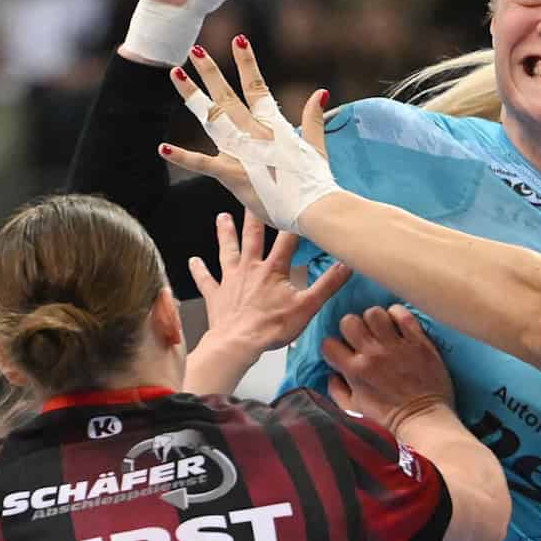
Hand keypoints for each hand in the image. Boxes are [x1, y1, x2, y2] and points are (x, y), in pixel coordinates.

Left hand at [164, 36, 336, 231]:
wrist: (315, 207)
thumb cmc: (316, 182)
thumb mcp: (316, 147)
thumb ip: (313, 118)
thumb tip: (320, 92)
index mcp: (274, 126)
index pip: (257, 87)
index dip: (247, 62)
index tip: (239, 39)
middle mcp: (255, 133)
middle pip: (228, 97)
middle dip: (211, 72)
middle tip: (196, 51)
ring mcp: (242, 152)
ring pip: (211, 118)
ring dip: (192, 96)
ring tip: (176, 73)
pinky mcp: (233, 175)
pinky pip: (203, 164)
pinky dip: (183, 157)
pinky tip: (162, 147)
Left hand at [192, 208, 351, 357]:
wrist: (237, 344)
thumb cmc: (271, 327)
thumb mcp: (307, 306)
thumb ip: (328, 284)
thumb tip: (347, 264)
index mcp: (273, 270)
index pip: (286, 239)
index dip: (291, 220)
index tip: (292, 201)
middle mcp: (250, 269)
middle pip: (252, 237)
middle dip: (253, 216)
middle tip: (250, 196)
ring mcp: (231, 280)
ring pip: (227, 250)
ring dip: (225, 233)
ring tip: (223, 217)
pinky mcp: (216, 295)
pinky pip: (206, 280)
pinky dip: (199, 270)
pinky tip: (194, 261)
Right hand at [321, 305, 455, 436]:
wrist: (423, 419)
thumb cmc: (388, 418)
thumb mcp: (354, 410)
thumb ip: (337, 391)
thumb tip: (331, 374)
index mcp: (355, 371)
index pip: (329, 344)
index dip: (333, 346)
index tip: (342, 351)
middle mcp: (373, 354)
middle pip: (349, 321)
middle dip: (351, 327)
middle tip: (361, 337)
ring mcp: (396, 346)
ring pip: (374, 313)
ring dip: (374, 319)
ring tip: (380, 329)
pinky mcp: (418, 341)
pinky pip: (403, 314)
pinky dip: (397, 314)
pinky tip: (397, 323)